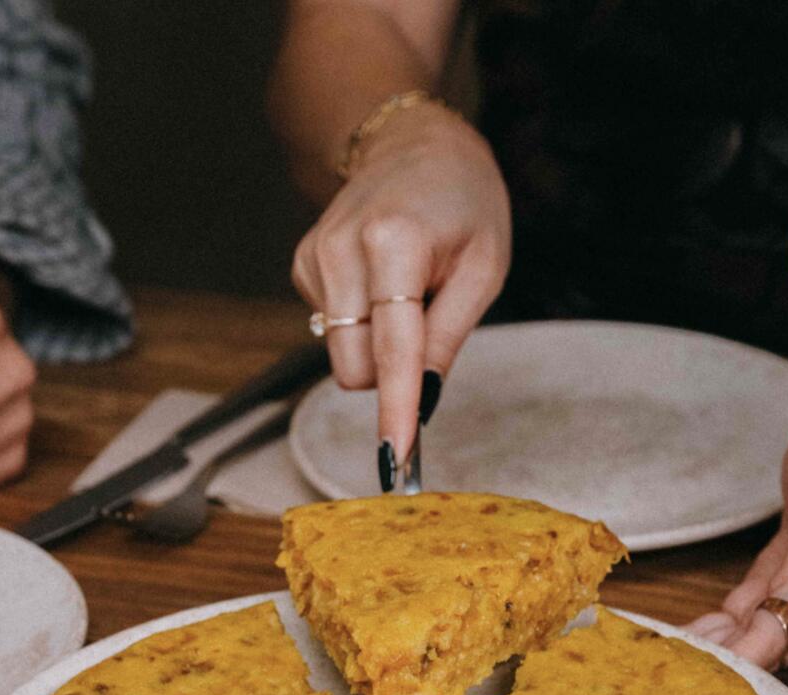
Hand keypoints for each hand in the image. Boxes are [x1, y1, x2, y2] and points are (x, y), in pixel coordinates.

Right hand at [291, 102, 511, 483]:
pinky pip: (333, 330)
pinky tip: (380, 280)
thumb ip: (450, 336)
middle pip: (355, 366)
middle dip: (392, 373)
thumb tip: (423, 400)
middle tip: (431, 324)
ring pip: (341, 354)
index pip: (393, 349)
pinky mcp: (302, 265)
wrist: (413, 144)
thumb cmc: (462, 201)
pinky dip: (363, 323)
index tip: (395, 458)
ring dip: (379, 344)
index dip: (397, 409)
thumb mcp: (485, 266)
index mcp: (394, 244)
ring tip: (407, 289)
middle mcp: (341, 250)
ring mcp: (314, 257)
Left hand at [683, 416, 787, 668]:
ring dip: (708, 656)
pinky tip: (677, 646)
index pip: (779, 630)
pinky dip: (713, 640)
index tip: (691, 663)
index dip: (736, 654)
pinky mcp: (784, 606)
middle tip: (661, 666)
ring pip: (752, 649)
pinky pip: (745, 633)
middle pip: (761, 654)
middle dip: (712, 664)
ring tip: (661, 660)